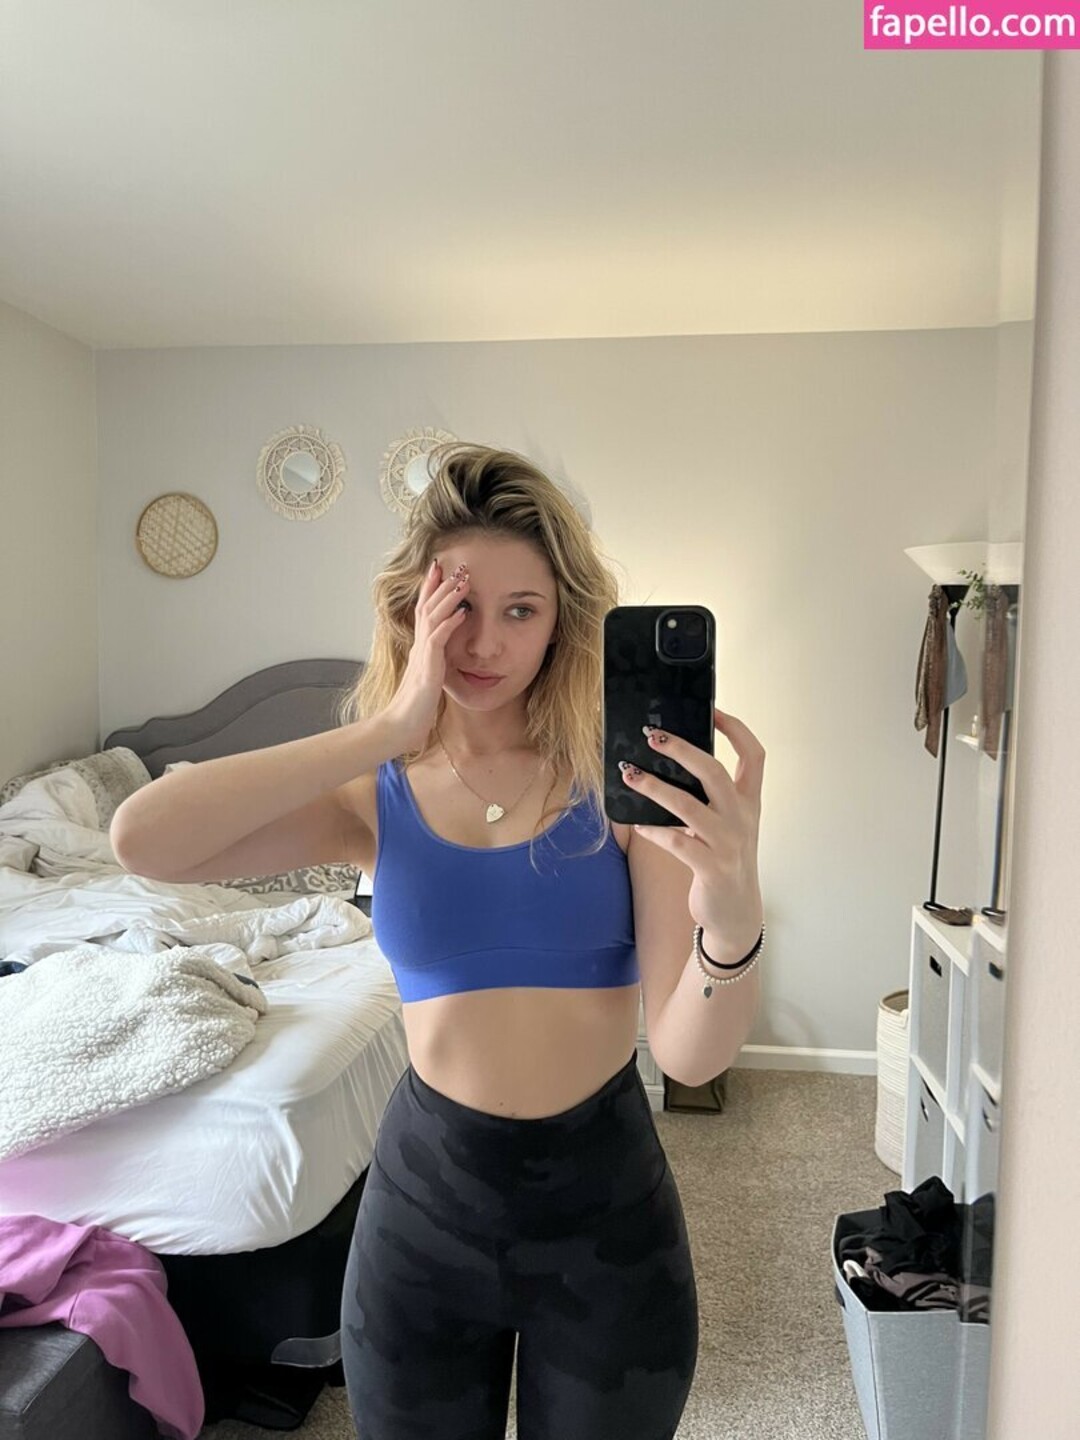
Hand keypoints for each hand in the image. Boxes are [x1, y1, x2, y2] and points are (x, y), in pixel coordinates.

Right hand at [383, 559, 469, 751]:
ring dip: (448, 598)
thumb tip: (436, 656)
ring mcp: (422, 655)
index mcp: (420, 648)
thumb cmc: (413, 708)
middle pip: (427, 607)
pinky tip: (462, 612)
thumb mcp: (426, 680)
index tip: (439, 571)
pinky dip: (450, 624)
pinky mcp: (427, 667)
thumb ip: (431, 665)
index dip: (430, 590)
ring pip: (433, 617)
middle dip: (439, 584)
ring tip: (462, 580)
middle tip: (452, 564)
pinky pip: (438, 639)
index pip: (424, 611)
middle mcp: (419, 646)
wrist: (400, 726)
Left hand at [622, 708, 764, 959]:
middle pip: (715, 772)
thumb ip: (709, 799)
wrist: (736, 913)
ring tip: (629, 774)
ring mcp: (728, 844)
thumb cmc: (724, 860)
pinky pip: (677, 843)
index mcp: (749, 802)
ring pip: (688, 806)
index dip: (735, 729)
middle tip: (653, 736)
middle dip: (682, 750)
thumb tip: (667, 764)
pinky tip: (636, 823)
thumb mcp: (727, 825)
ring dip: (655, 787)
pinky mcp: (711, 868)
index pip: (754, 755)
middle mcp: (742, 819)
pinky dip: (654, 830)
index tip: (712, 710)